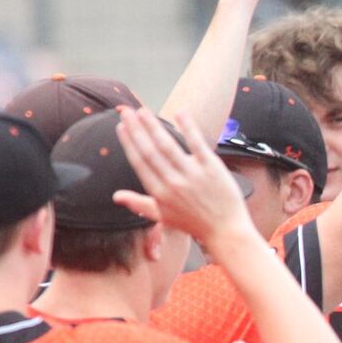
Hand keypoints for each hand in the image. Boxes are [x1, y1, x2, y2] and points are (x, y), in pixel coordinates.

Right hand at [112, 106, 252, 244]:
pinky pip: (197, 144)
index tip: (121, 127)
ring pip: (168, 146)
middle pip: (149, 150)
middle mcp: (172, 182)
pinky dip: (188, 128)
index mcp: (159, 192)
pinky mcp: (212, 168)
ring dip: (153, 126)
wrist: (225, 231)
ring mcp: (192, 175)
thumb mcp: (162, 216)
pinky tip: (180, 113)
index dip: (128, 143)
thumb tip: (116, 196)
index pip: (139, 162)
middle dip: (135, 129)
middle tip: (126, 111)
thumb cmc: (193, 223)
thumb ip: (138, 203)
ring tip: (143, 111)